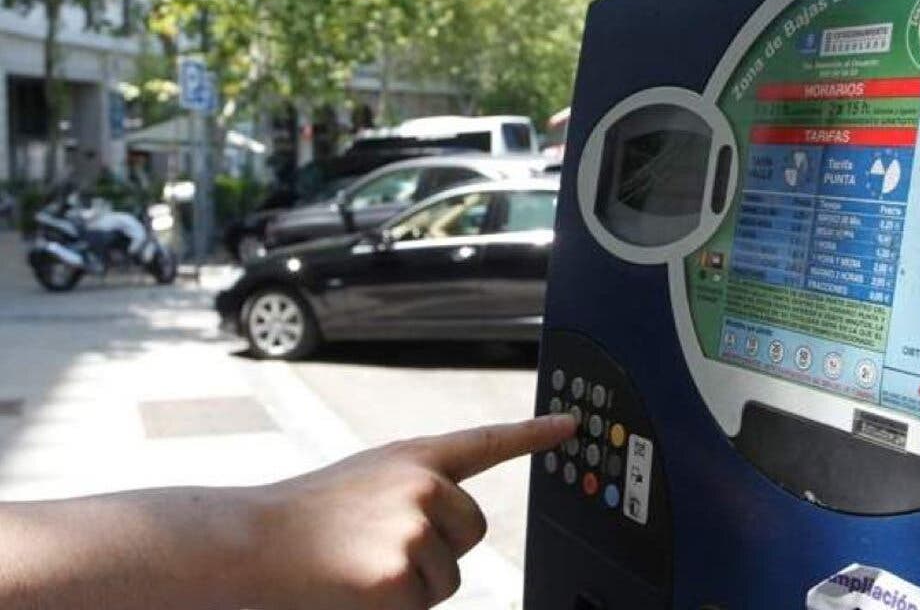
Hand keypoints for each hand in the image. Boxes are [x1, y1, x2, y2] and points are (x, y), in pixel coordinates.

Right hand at [251, 413, 575, 609]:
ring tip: (358, 566)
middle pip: (471, 534)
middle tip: (376, 549)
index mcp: (414, 458)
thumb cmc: (304, 518)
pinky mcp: (402, 576)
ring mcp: (415, 529)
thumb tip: (450, 523)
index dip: (535, 433)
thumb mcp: (368, 482)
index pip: (487, 441)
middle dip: (437, 551)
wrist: (250, 543)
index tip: (571, 426)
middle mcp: (424, 486)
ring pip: (447, 577)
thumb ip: (414, 490)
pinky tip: (356, 589)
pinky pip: (423, 607)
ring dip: (411, 584)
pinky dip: (395, 609)